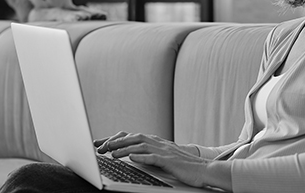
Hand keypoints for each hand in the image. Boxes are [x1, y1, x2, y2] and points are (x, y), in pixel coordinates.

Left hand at [94, 132, 231, 189]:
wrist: (204, 169)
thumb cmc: (184, 166)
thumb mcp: (165, 157)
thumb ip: (151, 154)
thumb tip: (133, 155)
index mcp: (157, 142)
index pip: (133, 136)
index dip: (116, 139)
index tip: (101, 143)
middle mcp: (159, 143)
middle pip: (134, 137)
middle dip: (116, 142)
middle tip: (100, 147)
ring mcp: (165, 151)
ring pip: (141, 146)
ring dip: (124, 149)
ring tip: (110, 153)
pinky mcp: (170, 161)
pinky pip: (154, 157)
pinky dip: (142, 157)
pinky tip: (132, 158)